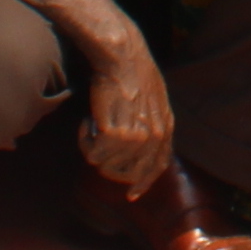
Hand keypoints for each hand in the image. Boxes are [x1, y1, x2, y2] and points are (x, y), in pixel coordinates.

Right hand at [70, 19, 179, 193]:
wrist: (122, 56)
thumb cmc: (134, 70)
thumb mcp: (155, 98)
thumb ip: (153, 123)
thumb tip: (143, 145)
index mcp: (166, 128)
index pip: (157, 167)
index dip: (143, 182)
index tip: (131, 193)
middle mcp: (153, 138)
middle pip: (128, 174)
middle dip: (110, 166)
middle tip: (98, 145)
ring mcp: (134, 138)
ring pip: (105, 165)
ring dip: (94, 147)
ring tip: (92, 124)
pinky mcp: (113, 134)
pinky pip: (91, 154)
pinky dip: (84, 140)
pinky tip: (86, 121)